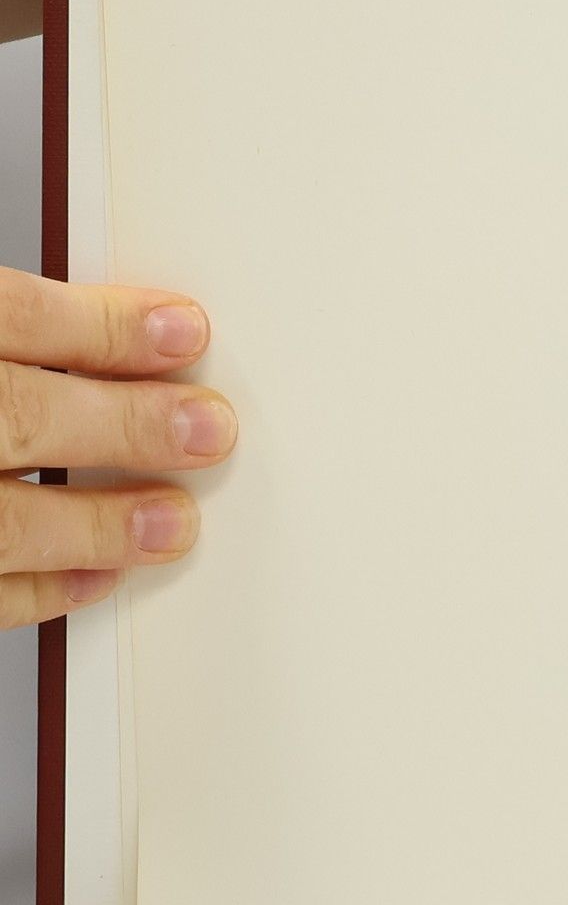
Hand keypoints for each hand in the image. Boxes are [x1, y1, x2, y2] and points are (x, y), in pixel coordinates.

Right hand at [0, 270, 235, 626]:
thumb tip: (117, 342)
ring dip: (94, 526)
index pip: (10, 315)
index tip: (185, 331)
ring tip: (170, 525)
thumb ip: (18, 335)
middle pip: (16, 416)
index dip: (105, 325)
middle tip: (209, 430)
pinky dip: (37, 590)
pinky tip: (97, 577)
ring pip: (0, 521)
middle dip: (123, 425)